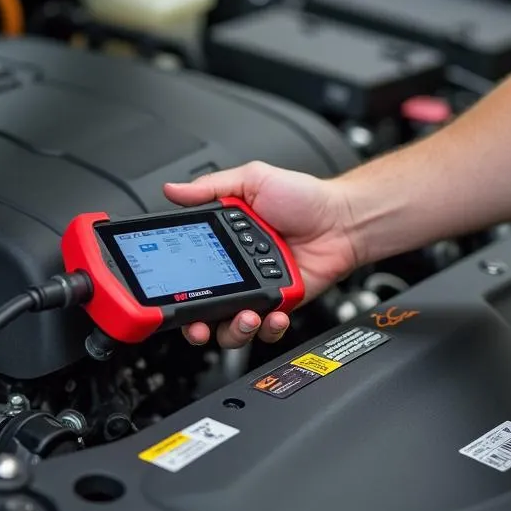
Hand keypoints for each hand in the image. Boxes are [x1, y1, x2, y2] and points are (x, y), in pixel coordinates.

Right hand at [163, 162, 358, 348]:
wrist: (341, 219)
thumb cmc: (302, 198)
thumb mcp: (252, 181)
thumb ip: (211, 187)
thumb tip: (174, 190)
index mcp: (222, 244)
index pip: (189, 274)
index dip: (176, 290)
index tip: (168, 299)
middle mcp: (236, 271)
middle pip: (204, 311)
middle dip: (196, 326)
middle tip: (199, 325)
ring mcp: (258, 291)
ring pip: (234, 328)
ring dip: (234, 330)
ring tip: (246, 317)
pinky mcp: (281, 305)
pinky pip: (268, 329)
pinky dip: (268, 329)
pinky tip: (273, 316)